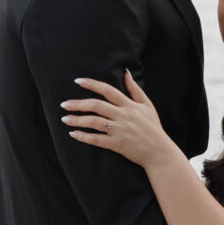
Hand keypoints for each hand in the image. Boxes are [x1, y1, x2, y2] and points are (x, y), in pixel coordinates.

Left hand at [61, 71, 178, 172]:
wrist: (159, 152)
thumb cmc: (153, 128)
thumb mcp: (147, 105)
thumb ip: (135, 89)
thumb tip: (125, 73)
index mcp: (129, 105)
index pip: (108, 90)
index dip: (92, 84)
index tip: (77, 81)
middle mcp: (123, 116)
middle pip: (96, 105)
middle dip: (78, 104)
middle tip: (64, 104)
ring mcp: (119, 130)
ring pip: (93, 122)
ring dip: (77, 120)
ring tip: (65, 119)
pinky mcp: (117, 144)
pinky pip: (96, 139)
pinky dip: (84, 137)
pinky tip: (73, 134)